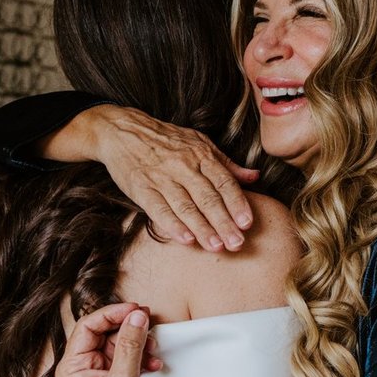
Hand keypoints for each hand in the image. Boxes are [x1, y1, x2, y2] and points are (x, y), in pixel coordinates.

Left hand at [55, 302, 156, 376]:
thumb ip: (130, 345)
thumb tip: (136, 318)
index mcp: (72, 368)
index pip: (87, 327)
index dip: (111, 314)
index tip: (132, 309)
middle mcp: (82, 368)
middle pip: (104, 332)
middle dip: (127, 328)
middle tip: (145, 320)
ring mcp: (99, 373)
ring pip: (118, 342)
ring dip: (138, 342)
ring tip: (151, 349)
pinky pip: (127, 355)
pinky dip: (142, 354)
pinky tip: (153, 361)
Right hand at [90, 105, 258, 251]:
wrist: (122, 130)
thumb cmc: (165, 139)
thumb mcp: (198, 142)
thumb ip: (226, 163)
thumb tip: (254, 176)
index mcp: (200, 154)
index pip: (223, 181)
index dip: (237, 203)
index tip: (247, 223)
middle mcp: (183, 166)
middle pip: (207, 197)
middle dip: (224, 222)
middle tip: (236, 243)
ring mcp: (161, 177)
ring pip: (185, 206)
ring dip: (202, 228)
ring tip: (215, 247)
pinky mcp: (141, 187)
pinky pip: (158, 208)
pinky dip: (172, 224)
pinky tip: (185, 239)